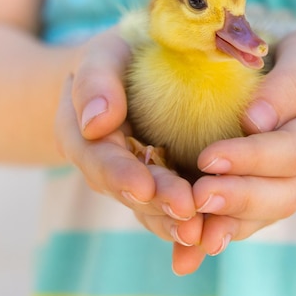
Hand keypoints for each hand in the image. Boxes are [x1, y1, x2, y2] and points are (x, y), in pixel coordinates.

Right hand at [54, 28, 206, 274]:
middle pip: (130, 190)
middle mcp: (109, 168)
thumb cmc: (117, 60)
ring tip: (202, 232)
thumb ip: (94, 82)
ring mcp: (138, 181)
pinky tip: (211, 239)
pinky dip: (188, 226)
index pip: (99, 159)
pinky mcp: (165, 186)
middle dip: (157, 203)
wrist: (131, 76)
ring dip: (175, 222)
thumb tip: (96, 123)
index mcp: (85, 138)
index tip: (143, 186)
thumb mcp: (101, 56)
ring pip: (153, 209)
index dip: (120, 174)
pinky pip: (174, 211)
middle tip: (186, 210)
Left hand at [193, 26, 295, 255]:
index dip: (255, 157)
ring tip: (190, 232)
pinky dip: (226, 232)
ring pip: (272, 213)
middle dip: (239, 198)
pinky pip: (258, 219)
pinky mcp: (285, 192)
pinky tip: (191, 250)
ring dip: (231, 224)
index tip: (208, 158)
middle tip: (196, 198)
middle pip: (286, 191)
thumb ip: (292, 82)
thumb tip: (255, 120)